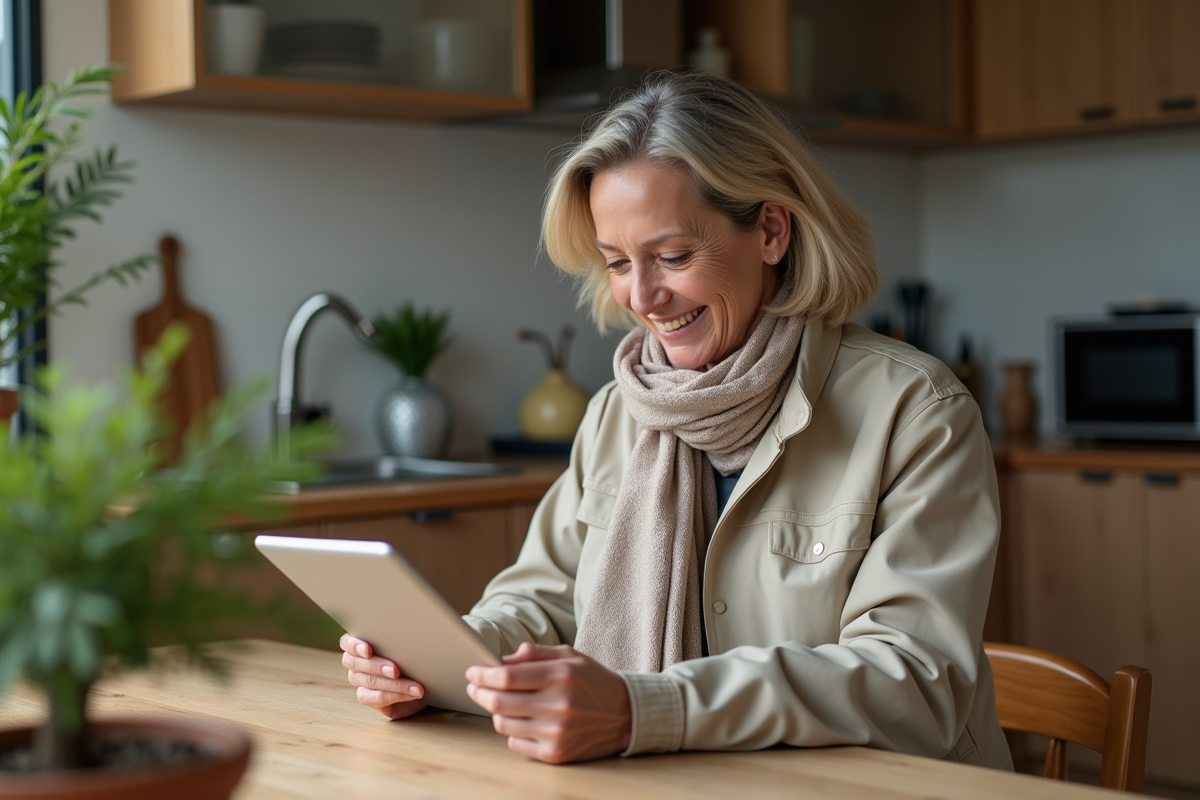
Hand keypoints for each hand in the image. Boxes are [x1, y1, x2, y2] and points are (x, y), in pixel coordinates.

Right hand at [339, 633, 426, 719]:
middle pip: (356, 664)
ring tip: (414, 687)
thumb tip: (409, 636)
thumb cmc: (411, 655)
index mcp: (360, 644)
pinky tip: (410, 694)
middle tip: (396, 670)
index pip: (347, 643)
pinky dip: (395, 696)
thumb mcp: (406, 645)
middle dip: (377, 667)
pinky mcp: (369, 698)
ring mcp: (360, 681)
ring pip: (369, 682)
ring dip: (393, 684)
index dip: (354, 646)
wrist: (421, 679)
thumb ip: (398, 640)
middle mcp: (356, 663)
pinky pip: (376, 698)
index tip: (368, 650)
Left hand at [465, 642, 630, 763]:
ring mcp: (556, 732)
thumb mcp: (568, 656)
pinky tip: (521, 721)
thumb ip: (533, 653)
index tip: (472, 671)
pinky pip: (515, 743)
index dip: (482, 674)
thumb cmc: (592, 680)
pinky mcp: (556, 753)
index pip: (507, 677)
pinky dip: (512, 731)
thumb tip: (499, 661)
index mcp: (560, 676)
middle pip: (499, 702)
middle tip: (474, 686)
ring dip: (494, 712)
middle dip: (479, 692)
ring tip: (500, 702)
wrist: (625, 714)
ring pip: (503, 724)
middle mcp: (558, 705)